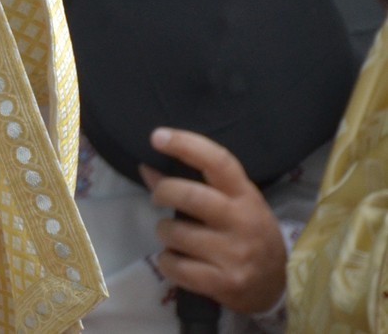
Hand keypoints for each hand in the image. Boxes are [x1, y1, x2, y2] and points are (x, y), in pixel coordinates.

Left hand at [141, 127, 287, 314]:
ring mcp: (235, 255)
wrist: (276, 287)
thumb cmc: (247, 235)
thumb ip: (196, 185)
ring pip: (175, 233)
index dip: (186, 145)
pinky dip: (166, 262)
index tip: (157, 136)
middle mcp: (243, 222)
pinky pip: (175, 266)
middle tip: (158, 196)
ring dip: (164, 232)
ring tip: (175, 236)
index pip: (218, 162)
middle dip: (163, 192)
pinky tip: (177, 261)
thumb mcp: (232, 204)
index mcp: (246, 196)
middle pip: (190, 196)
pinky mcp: (224, 283)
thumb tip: (146, 168)